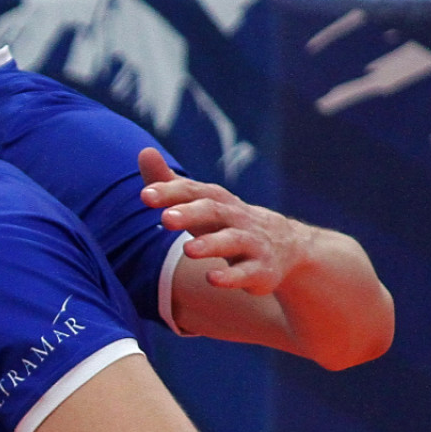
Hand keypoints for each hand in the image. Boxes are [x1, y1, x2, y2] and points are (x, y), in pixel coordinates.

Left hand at [139, 149, 306, 293]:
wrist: (286, 247)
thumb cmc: (227, 223)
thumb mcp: (200, 203)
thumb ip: (171, 184)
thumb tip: (145, 152)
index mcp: (217, 202)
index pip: (193, 191)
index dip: (170, 191)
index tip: (146, 195)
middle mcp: (235, 218)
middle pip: (213, 211)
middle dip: (190, 214)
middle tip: (166, 218)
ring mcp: (252, 244)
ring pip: (232, 241)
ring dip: (211, 245)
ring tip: (188, 250)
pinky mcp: (261, 270)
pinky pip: (247, 273)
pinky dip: (231, 276)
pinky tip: (212, 279)